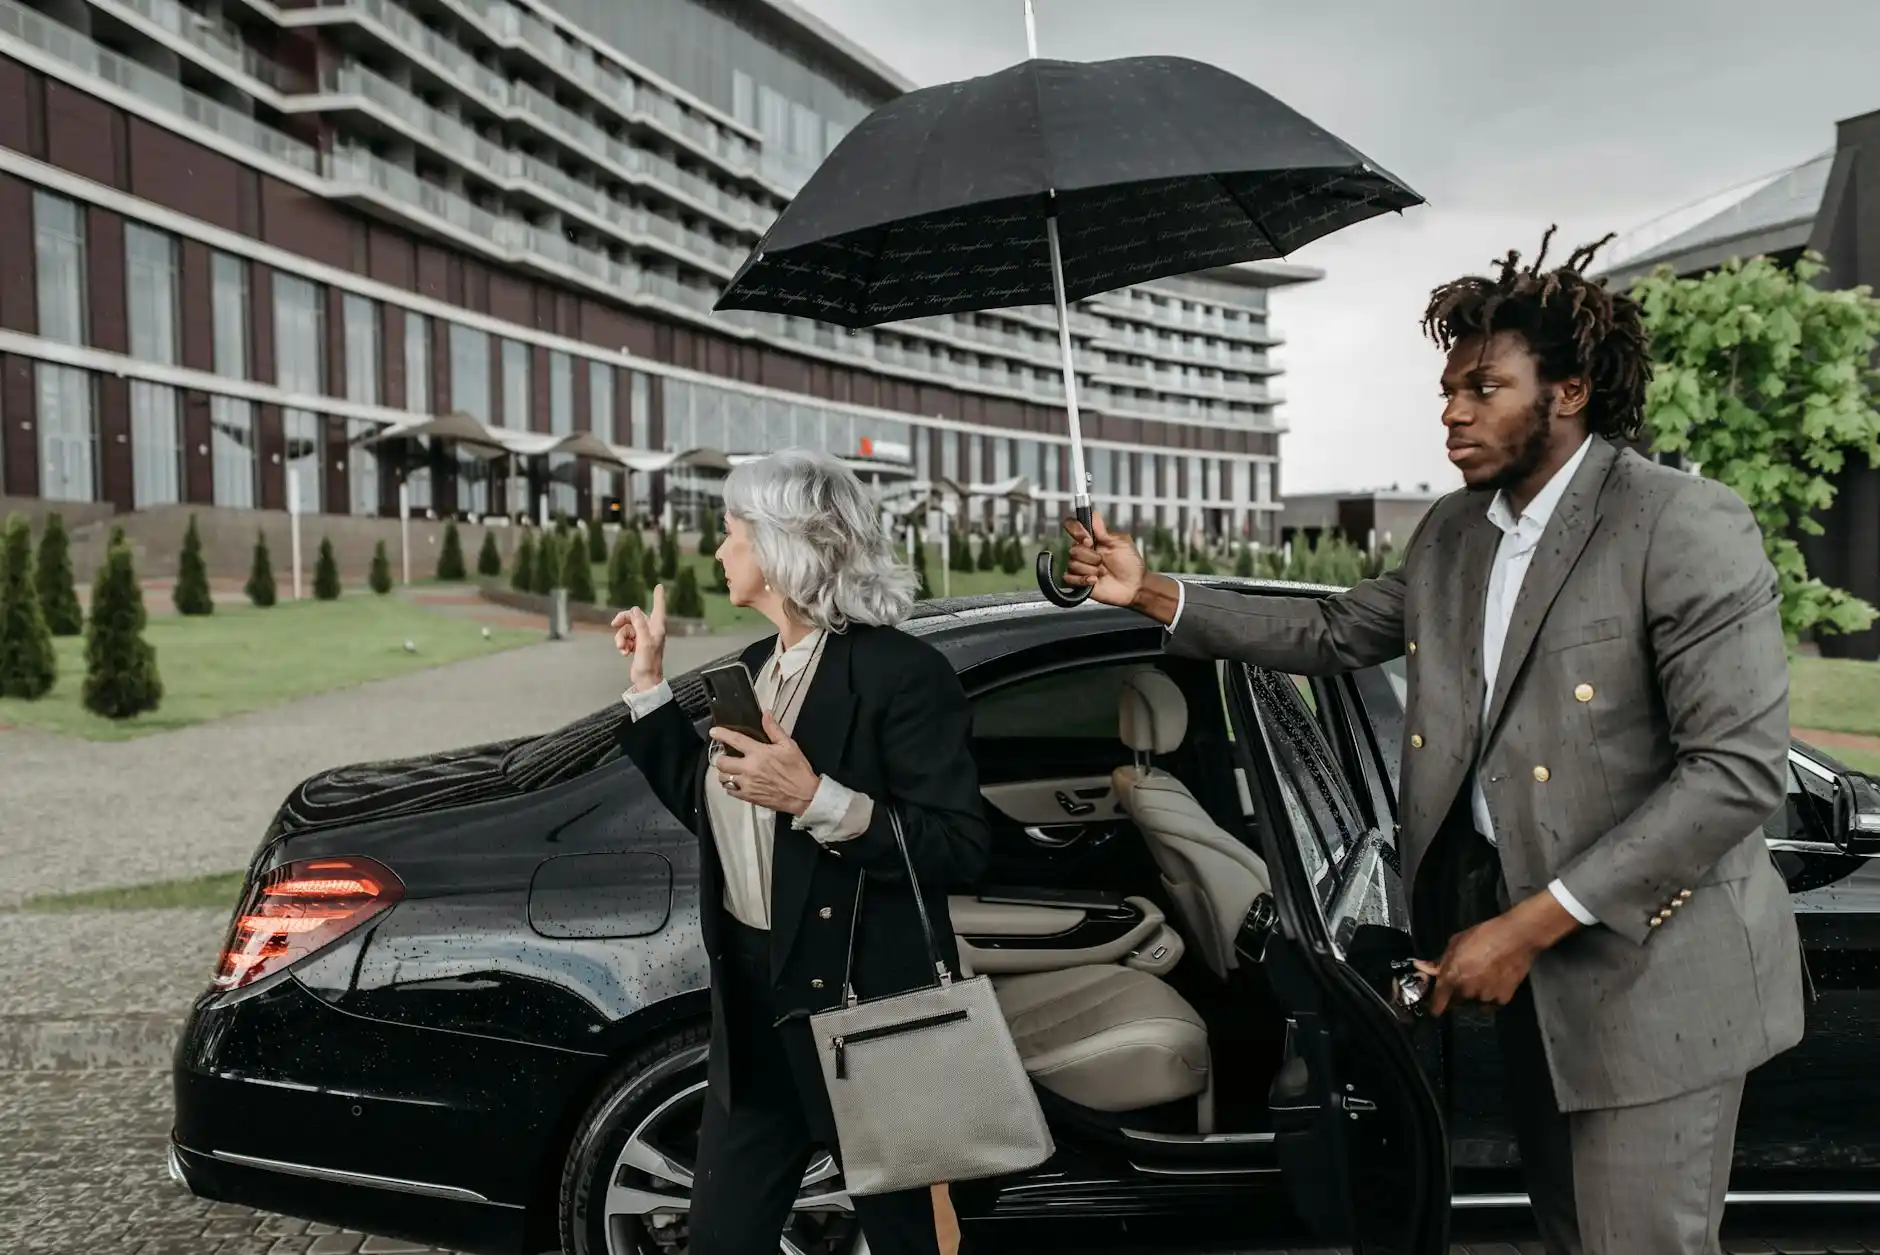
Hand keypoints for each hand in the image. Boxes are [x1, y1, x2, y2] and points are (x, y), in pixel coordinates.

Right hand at [612, 583, 666, 692]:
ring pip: (627, 628)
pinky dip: (622, 644)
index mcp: (657, 628)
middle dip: (623, 620)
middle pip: (635, 616)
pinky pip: (625, 638)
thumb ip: (639, 625)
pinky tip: (624, 653)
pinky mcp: (636, 645)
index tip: (659, 586)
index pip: (659, 608)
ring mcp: (643, 638)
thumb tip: (634, 609)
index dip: (658, 597)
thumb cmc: (648, 663)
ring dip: (621, 637)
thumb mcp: (644, 642)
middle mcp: (651, 631)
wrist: (645, 680)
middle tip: (613, 624)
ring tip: (622, 649)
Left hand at [709, 711, 822, 815]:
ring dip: (724, 773)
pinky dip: (730, 786)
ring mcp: (747, 784)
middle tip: (725, 756)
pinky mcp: (748, 796)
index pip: (735, 740)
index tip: (714, 732)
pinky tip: (737, 782)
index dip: (722, 734)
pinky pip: (730, 791)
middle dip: (720, 757)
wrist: (804, 795)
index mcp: (759, 753)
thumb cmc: (798, 771)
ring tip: (730, 770)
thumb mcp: (789, 745)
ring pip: (723, 778)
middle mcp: (750, 768)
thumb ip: (774, 729)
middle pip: (722, 762)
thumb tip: (766, 715)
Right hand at [1063, 512, 1147, 607]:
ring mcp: (1081, 567)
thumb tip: (1094, 514)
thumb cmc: (1131, 563)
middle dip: (1091, 556)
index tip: (1088, 539)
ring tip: (1103, 573)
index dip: (1076, 531)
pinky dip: (1083, 579)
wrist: (1134, 586)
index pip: (1073, 527)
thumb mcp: (1121, 543)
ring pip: (1073, 564)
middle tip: (1103, 561)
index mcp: (1092, 539)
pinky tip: (1095, 580)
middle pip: (1073, 549)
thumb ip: (1104, 531)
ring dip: (1091, 569)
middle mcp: (1084, 552)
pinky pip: (1069, 578)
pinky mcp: (1079, 582)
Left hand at [1414, 890, 1579, 1014]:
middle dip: (1456, 994)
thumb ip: (1442, 960)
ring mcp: (1485, 997)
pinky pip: (1490, 1002)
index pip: (1437, 1002)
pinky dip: (1490, 996)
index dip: (1434, 1006)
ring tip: (1483, 977)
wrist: (1516, 938)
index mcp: (1452, 976)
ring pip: (1473, 1002)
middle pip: (1456, 1001)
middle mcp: (1466, 991)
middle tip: (1465, 979)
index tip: (1434, 1009)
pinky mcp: (1502, 1000)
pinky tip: (1495, 982)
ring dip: (1474, 995)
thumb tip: (1431, 970)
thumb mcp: (1456, 942)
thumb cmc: (1484, 935)